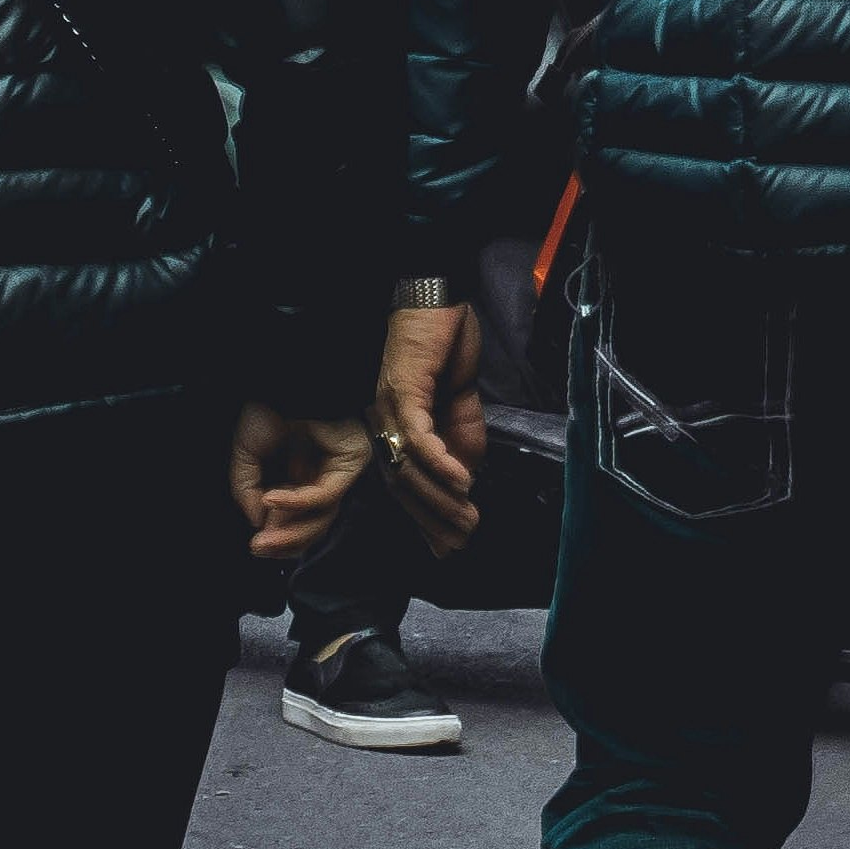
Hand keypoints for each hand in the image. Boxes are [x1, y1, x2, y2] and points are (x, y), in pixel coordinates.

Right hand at [231, 402, 375, 563]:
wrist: (283, 378)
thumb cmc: (268, 404)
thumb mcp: (246, 452)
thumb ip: (246, 488)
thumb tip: (256, 521)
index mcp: (303, 470)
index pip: (299, 516)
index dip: (278, 533)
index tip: (256, 544)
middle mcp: (324, 473)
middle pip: (313, 522)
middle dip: (284, 539)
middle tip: (258, 548)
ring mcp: (340, 469)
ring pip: (322, 515)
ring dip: (291, 530)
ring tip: (263, 537)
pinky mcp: (350, 461)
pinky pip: (324, 494)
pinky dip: (296, 501)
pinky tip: (271, 499)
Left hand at [369, 301, 487, 554]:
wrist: (441, 300)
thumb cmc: (447, 350)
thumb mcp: (461, 410)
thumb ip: (461, 447)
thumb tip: (465, 488)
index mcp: (393, 430)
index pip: (403, 485)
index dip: (424, 518)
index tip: (447, 548)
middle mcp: (382, 422)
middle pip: (401, 483)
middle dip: (432, 516)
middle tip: (461, 540)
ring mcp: (387, 406)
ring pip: (407, 464)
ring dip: (439, 495)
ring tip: (467, 516)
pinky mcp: (402, 388)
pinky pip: (416, 435)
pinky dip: (438, 460)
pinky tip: (460, 479)